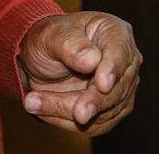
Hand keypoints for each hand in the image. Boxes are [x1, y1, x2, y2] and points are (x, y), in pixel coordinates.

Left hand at [19, 11, 141, 134]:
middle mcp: (125, 62)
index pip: (120, 53)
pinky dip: (66, 123)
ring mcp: (120, 88)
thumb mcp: (50, 34)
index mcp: (116, 33)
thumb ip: (71, 45)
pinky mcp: (110, 111)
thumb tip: (92, 61)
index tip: (103, 85)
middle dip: (94, 102)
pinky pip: (94, 126)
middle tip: (77, 114)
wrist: (39, 61)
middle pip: (117, 89)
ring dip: (69, 113)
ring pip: (105, 112)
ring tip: (33, 102)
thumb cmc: (48, 40)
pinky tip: (42, 110)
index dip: (112, 70)